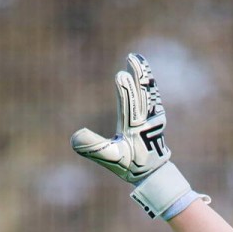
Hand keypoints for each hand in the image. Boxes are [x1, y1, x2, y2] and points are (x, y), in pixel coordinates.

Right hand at [71, 53, 170, 183]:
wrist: (152, 173)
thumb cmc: (130, 166)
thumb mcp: (110, 158)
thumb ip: (93, 147)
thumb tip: (75, 136)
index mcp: (133, 129)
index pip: (129, 106)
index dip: (125, 91)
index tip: (121, 75)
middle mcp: (146, 121)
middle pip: (142, 94)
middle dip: (138, 75)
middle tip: (132, 58)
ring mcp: (153, 118)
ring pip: (150, 92)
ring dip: (144, 75)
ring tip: (137, 59)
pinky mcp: (157, 117)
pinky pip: (153, 97)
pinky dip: (149, 85)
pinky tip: (146, 76)